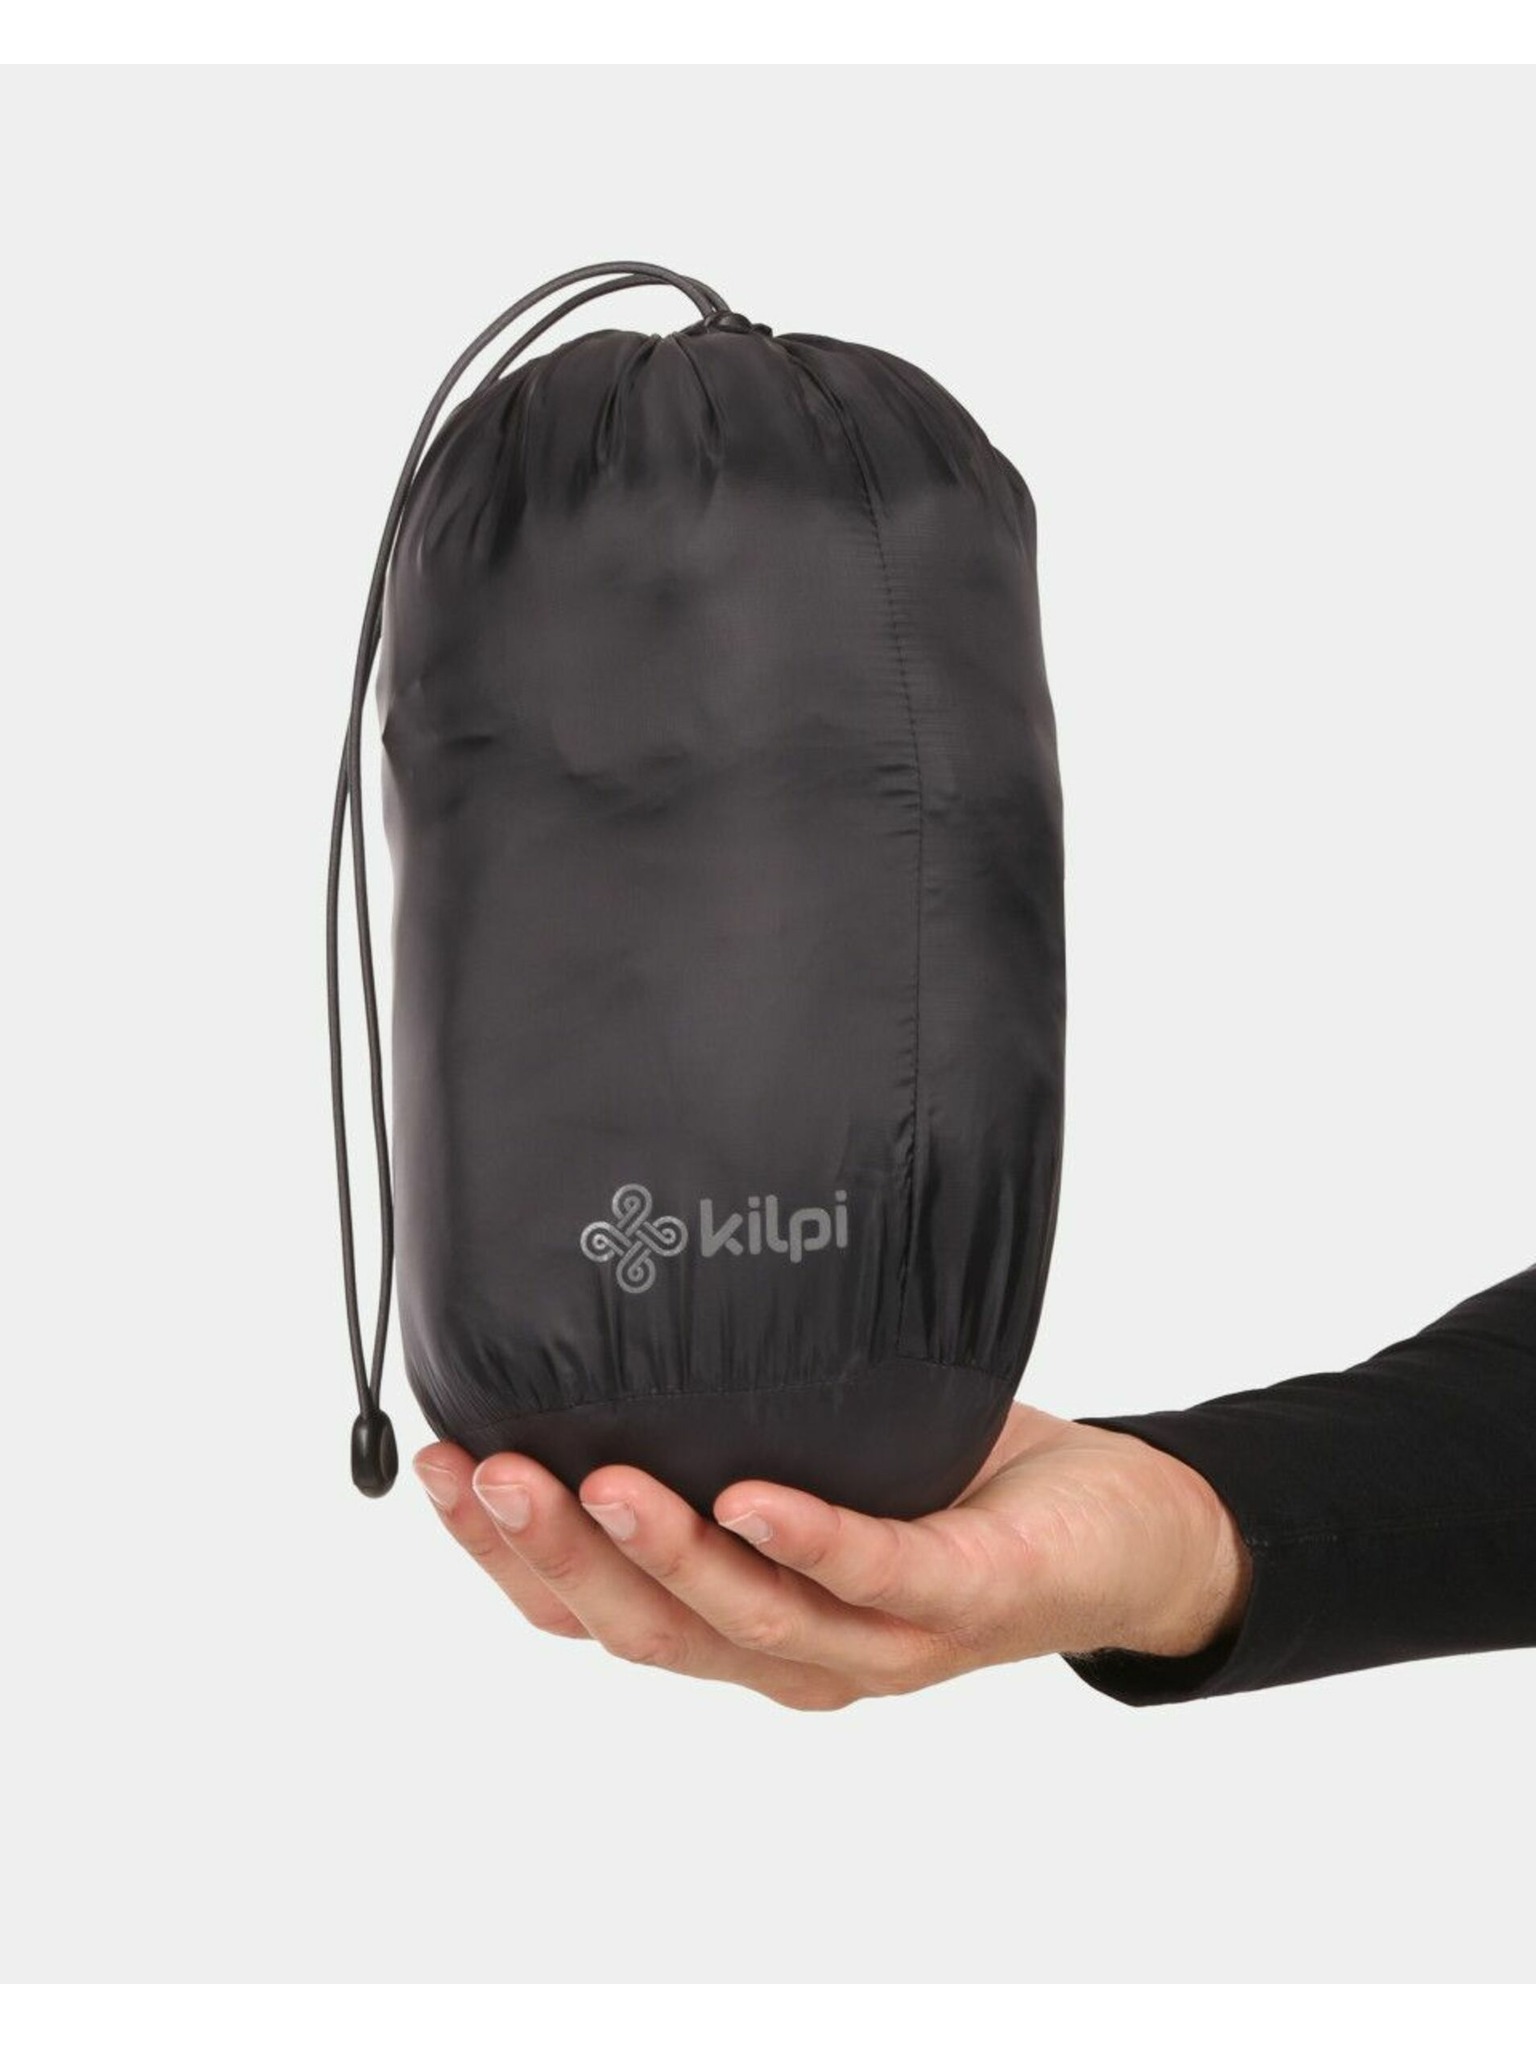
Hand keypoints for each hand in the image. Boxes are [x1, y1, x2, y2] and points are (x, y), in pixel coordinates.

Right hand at [413, 1405, 1251, 1710]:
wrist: (1119, 1531)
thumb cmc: (951, 1481)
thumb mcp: (815, 1445)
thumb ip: (727, 1416)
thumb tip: (616, 1292)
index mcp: (739, 1626)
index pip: (593, 1614)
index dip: (501, 1558)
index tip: (434, 1465)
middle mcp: (795, 1656)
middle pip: (647, 1632)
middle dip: (555, 1555)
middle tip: (484, 1472)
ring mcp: (882, 1641)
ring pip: (748, 1622)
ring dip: (663, 1554)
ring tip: (594, 1477)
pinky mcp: (969, 1599)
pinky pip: (880, 1575)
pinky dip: (812, 1542)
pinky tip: (755, 1498)